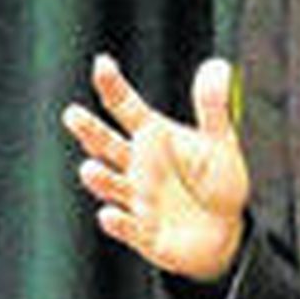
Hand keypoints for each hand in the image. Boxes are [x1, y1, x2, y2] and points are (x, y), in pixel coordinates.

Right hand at [62, 54, 248, 281]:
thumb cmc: (217, 181)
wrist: (226, 232)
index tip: (102, 64)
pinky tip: (108, 214)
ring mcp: (138, 201)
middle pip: (108, 145)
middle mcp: (138, 167)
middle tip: (73, 115)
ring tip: (90, 168)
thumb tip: (217, 64)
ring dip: (100, 179)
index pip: (127, 108)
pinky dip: (118, 223)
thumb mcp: (220, 142)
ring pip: (111, 186)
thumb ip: (212, 106)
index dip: (114, 87)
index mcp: (153, 138)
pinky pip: (129, 228)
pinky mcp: (145, 233)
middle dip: (90, 132)